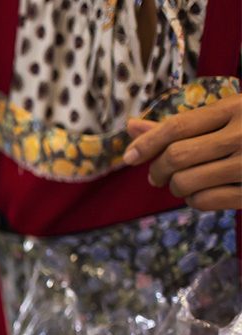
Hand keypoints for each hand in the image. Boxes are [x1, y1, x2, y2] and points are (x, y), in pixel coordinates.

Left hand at [124, 95, 241, 210]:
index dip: (146, 144)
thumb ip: (182, 124)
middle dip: (157, 170)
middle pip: (176, 157)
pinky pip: (205, 201)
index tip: (128, 157)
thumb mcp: (229, 115)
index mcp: (237, 108)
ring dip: (176, 187)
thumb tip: (130, 126)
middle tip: (157, 176)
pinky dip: (194, 200)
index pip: (176, 126)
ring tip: (183, 183)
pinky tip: (200, 194)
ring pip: (186, 182)